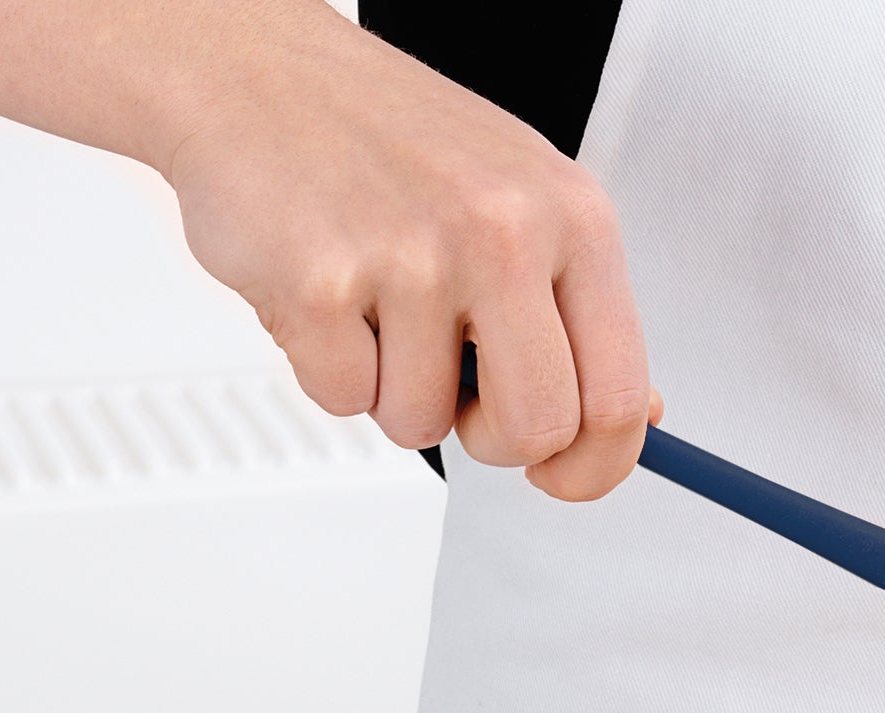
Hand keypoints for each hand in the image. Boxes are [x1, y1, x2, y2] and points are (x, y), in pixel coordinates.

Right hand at [163, 1, 650, 498]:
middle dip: (492, 440)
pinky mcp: (319, 282)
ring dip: (392, 391)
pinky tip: (323, 290)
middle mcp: (504, 230)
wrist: (243, 64)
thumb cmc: (384, 138)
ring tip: (372, 303)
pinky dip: (325, 368)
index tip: (563, 476)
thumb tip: (640, 413)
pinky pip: (343, 400)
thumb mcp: (519, 200)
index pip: (618, 397)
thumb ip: (578, 312)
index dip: (592, 466)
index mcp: (573, 218)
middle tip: (459, 393)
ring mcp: (414, 255)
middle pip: (535, 431)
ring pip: (426, 425)